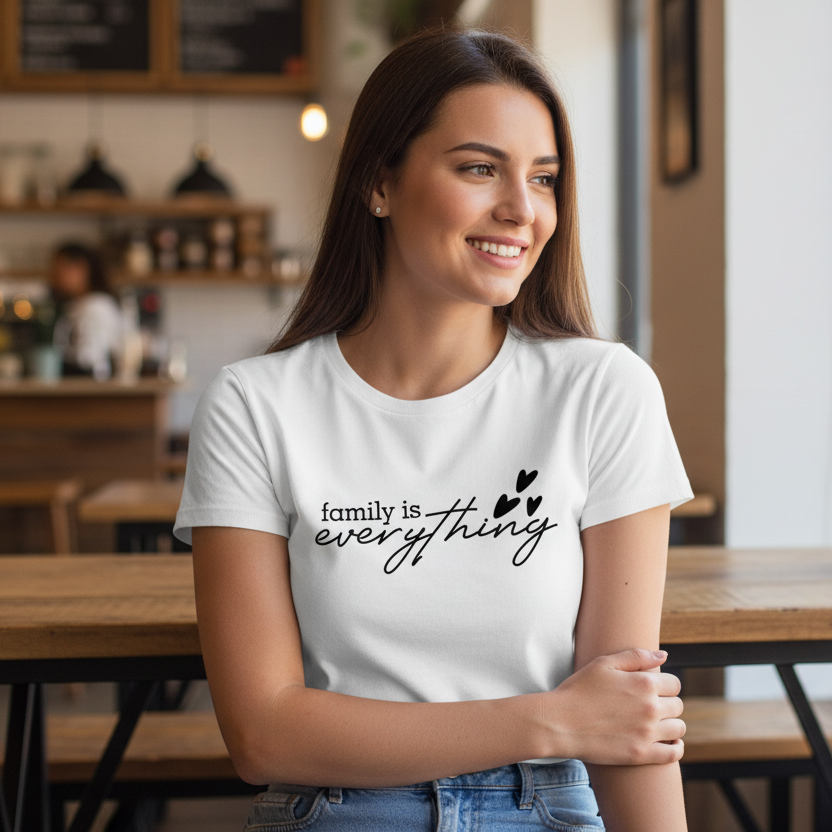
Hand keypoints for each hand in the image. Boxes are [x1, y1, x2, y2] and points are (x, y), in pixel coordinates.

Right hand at [542, 648, 684, 765]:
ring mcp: (647, 733)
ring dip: (671, 724)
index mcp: (644, 683)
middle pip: (678, 705)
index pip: (674, 684)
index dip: (665, 685)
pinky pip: (673, 754)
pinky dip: (676, 748)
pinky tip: (669, 743)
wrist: (560, 722)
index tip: (654, 689)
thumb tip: (663, 655)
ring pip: (679, 728)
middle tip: (651, 705)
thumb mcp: (603, 664)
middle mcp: (650, 708)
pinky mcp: (641, 754)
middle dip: (668, 703)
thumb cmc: (579, 689)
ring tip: (657, 723)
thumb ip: (636, 656)